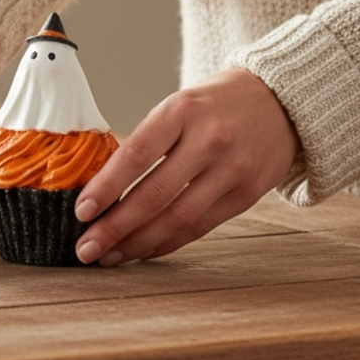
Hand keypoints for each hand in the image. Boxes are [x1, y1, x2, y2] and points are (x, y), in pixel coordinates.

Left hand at [73, 69, 299, 265]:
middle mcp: (209, 140)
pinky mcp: (248, 195)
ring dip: (138, 244)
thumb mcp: (177, 107)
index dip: (106, 187)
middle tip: (85, 248)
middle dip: (115, 227)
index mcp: (182, 111)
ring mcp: (233, 170)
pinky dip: (168, 243)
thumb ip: (146, 142)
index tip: (81, 211)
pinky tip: (142, 251)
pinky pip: (200, 227)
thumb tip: (101, 189)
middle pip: (155, 194)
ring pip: (178, 218)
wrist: (278, 102)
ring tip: (109, 256)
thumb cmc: (212, 106)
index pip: (136, 154)